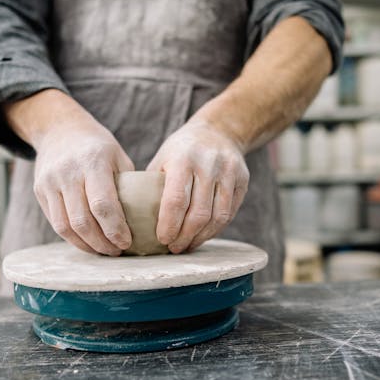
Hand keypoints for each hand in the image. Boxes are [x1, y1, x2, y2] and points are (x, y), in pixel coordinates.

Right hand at [5, 90, 133, 255]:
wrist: (60, 130)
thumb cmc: (98, 147)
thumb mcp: (118, 156)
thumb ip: (128, 185)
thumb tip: (145, 219)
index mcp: (93, 162)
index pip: (103, 204)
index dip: (115, 228)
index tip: (127, 242)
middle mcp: (68, 172)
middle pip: (82, 220)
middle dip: (102, 242)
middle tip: (117, 251)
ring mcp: (50, 182)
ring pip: (65, 227)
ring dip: (86, 245)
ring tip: (103, 251)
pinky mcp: (39, 191)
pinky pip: (56, 223)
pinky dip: (73, 238)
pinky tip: (88, 243)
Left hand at [147, 116, 248, 252]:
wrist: (218, 131)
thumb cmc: (182, 150)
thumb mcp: (162, 159)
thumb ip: (153, 186)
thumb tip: (136, 220)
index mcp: (183, 159)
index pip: (176, 200)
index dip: (169, 225)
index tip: (162, 240)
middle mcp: (209, 164)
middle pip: (198, 213)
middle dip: (184, 237)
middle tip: (174, 248)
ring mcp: (229, 172)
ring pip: (217, 217)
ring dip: (200, 237)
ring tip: (187, 245)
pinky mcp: (242, 181)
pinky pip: (229, 213)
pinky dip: (215, 230)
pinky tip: (202, 235)